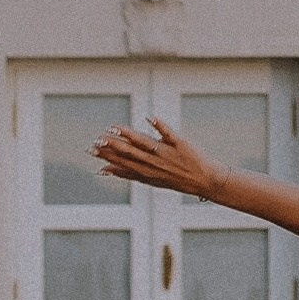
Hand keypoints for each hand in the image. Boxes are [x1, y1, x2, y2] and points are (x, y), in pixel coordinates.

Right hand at [93, 116, 219, 197]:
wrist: (206, 181)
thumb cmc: (176, 179)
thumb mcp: (151, 180)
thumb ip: (128, 173)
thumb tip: (105, 170)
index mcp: (147, 172)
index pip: (123, 163)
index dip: (107, 156)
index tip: (92, 149)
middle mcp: (155, 163)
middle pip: (130, 153)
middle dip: (113, 146)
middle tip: (97, 139)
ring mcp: (167, 153)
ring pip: (145, 143)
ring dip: (129, 135)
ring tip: (115, 128)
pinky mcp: (180, 144)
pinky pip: (169, 134)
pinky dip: (159, 126)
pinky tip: (149, 118)